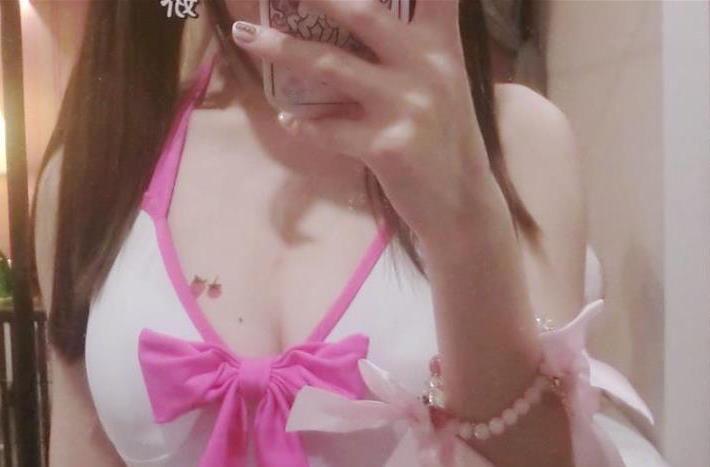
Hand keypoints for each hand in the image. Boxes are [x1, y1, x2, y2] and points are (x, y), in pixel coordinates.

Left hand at [232, 0, 495, 240]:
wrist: (462, 205)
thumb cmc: (445, 141)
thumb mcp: (444, 85)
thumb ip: (411, 51)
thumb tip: (347, 25)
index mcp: (441, 47)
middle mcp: (427, 68)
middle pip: (363, 13)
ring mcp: (407, 107)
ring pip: (331, 66)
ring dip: (282, 48)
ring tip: (247, 36)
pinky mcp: (387, 148)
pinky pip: (329, 129)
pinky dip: (302, 123)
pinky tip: (287, 119)